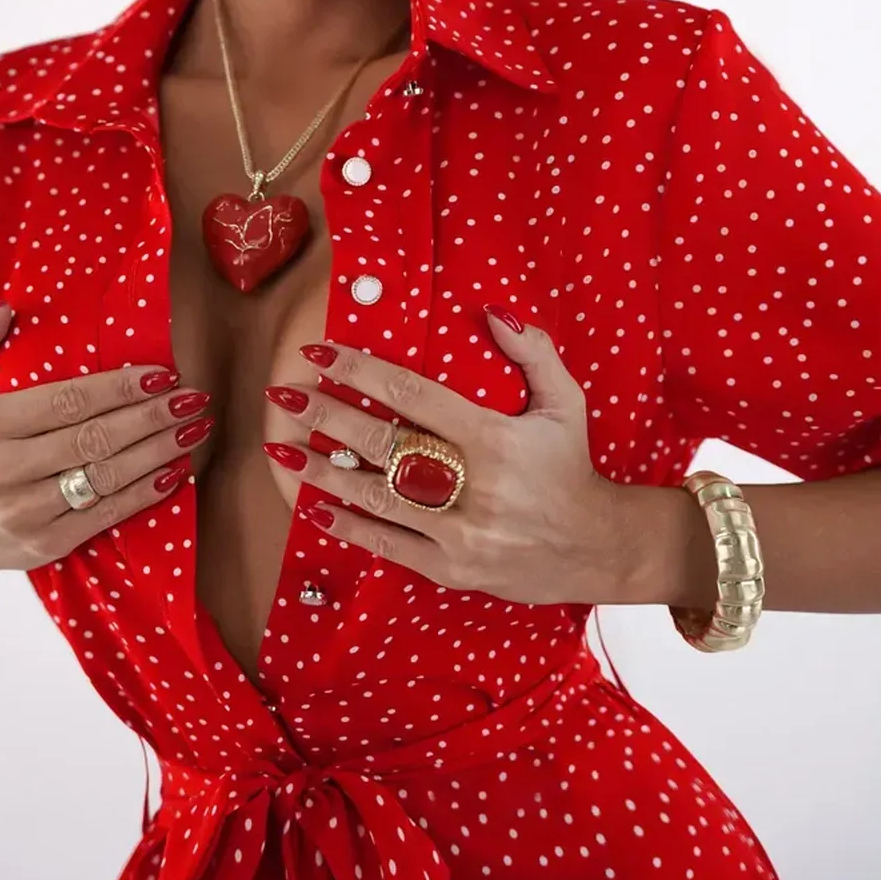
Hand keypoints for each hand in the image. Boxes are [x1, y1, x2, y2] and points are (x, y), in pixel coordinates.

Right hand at [0, 303, 213, 578]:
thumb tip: (3, 310)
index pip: (65, 401)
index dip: (118, 388)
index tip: (163, 374)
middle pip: (93, 438)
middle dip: (151, 416)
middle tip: (194, 397)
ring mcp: (22, 512)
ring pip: (107, 475)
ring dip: (159, 451)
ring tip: (195, 428)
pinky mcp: (47, 544)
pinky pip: (108, 513)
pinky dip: (148, 491)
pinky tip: (178, 471)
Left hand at [262, 307, 623, 605]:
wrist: (597, 546)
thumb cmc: (571, 465)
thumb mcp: (565, 402)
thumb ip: (532, 351)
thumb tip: (492, 311)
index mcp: (496, 439)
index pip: (414, 396)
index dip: (362, 372)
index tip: (322, 354)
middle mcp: (474, 486)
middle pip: (383, 445)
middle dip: (327, 417)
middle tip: (285, 396)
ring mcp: (461, 533)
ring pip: (377, 497)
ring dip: (324, 472)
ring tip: (283, 451)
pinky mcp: (453, 568)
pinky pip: (390, 544)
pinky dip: (351, 525)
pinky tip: (318, 506)